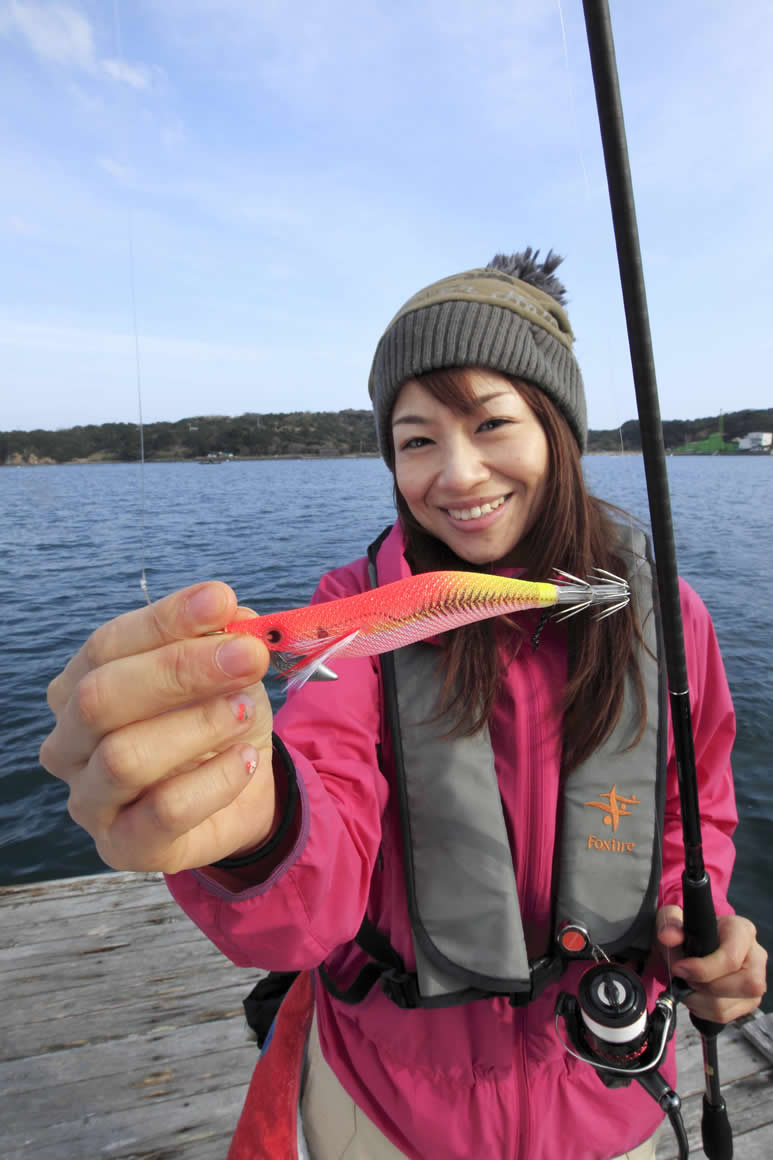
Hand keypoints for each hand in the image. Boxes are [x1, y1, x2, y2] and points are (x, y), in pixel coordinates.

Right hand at [40, 582, 276, 873]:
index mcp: (80, 685)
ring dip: (198, 726)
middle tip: (246, 656)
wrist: (242, 791)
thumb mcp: (226, 670)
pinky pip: (164, 811)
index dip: (164, 620)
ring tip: (246, 710)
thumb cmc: (218, 719)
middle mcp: (70, 742)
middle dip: (179, 671)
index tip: (219, 600)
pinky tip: (246, 759)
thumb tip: (228, 614)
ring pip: (124, 757)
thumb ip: (221, 638)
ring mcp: (90, 799)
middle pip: (100, 698)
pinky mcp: (123, 847)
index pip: (107, 645)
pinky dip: (214, 780)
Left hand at [656, 905, 767, 1022]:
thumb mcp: (674, 919)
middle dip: (706, 987)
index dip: (703, 969)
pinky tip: (694, 994)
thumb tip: (669, 936)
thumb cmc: (688, 930)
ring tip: (686, 986)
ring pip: (730, 1004)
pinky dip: (703, 1010)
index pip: (732, 958)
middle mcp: (755, 956)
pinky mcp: (746, 1001)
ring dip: (699, 1001)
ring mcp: (754, 981)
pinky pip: (725, 1016)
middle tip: (686, 979)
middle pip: (745, 985)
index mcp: (741, 931)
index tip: (680, 968)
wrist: (690, 944)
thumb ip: (670, 924)